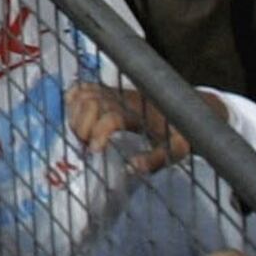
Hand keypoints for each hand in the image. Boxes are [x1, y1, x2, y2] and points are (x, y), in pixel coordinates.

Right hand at [66, 79, 199, 171]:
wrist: (182, 107)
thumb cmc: (177, 130)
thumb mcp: (176, 148)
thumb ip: (155, 160)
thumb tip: (131, 168)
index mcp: (138, 112)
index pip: (110, 117)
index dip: (98, 134)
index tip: (95, 152)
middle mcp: (121, 98)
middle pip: (90, 104)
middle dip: (83, 127)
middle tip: (87, 146)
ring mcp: (112, 92)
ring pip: (83, 95)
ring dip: (76, 116)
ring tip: (81, 135)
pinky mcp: (107, 90)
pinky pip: (82, 87)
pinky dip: (72, 98)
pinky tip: (74, 114)